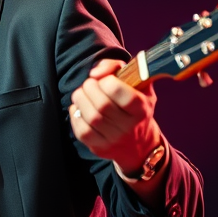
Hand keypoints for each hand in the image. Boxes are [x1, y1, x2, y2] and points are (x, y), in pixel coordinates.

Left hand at [68, 59, 160, 174]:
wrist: (138, 144)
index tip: (106, 79)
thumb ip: (118, 68)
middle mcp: (129, 127)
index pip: (123, 94)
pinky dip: (75, 114)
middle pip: (102, 104)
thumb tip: (96, 72)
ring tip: (82, 93)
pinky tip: (80, 108)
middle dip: (90, 88)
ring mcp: (114, 139)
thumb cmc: (135, 107)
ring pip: (89, 116)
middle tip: (90, 84)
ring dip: (80, 99)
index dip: (108, 81)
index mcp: (141, 109)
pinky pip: (81, 130)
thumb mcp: (138, 85)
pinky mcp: (99, 148)